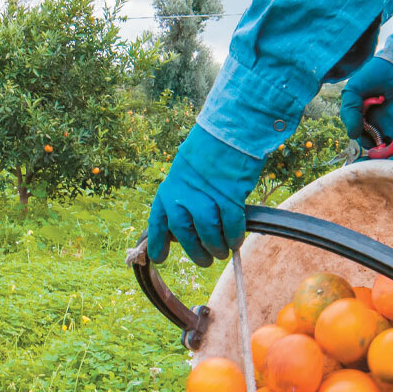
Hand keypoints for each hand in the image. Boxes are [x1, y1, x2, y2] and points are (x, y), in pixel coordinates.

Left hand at [147, 126, 262, 266]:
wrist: (229, 130)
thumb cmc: (209, 152)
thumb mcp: (185, 174)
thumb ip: (183, 199)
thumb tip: (186, 227)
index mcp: (169, 189)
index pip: (159, 221)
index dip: (157, 242)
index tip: (159, 258)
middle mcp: (182, 194)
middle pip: (183, 232)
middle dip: (194, 251)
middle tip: (205, 261)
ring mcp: (205, 195)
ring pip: (207, 231)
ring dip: (215, 246)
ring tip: (222, 252)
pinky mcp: (229, 195)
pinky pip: (230, 224)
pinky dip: (233, 235)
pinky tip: (235, 241)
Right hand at [340, 58, 392, 165]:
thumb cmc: (382, 71)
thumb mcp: (355, 88)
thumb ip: (348, 110)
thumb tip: (353, 135)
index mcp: (370, 122)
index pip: (362, 143)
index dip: (358, 152)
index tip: (352, 163)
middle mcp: (386, 129)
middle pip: (379, 155)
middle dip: (372, 165)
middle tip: (364, 173)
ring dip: (389, 168)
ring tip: (379, 175)